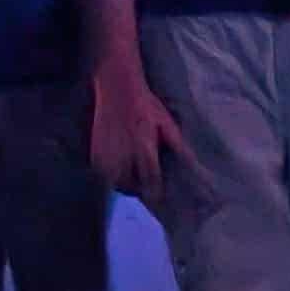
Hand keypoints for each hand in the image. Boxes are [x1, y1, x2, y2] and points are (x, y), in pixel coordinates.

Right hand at [89, 59, 191, 200]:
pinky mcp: (95, 153)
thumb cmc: (147, 106)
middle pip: (131, 185)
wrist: (118, 90)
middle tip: (147, 188)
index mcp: (144, 148)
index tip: (159, 201)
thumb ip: (178, 146)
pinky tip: (119, 168)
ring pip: (116, 182)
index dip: (155, 192)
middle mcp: (124, 155)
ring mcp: (106, 155)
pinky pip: (103, 174)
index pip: (151, 179)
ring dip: (125, 184)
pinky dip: (111, 176)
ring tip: (134, 179)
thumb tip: (194, 164)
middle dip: (140, 189)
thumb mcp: (168, 124)